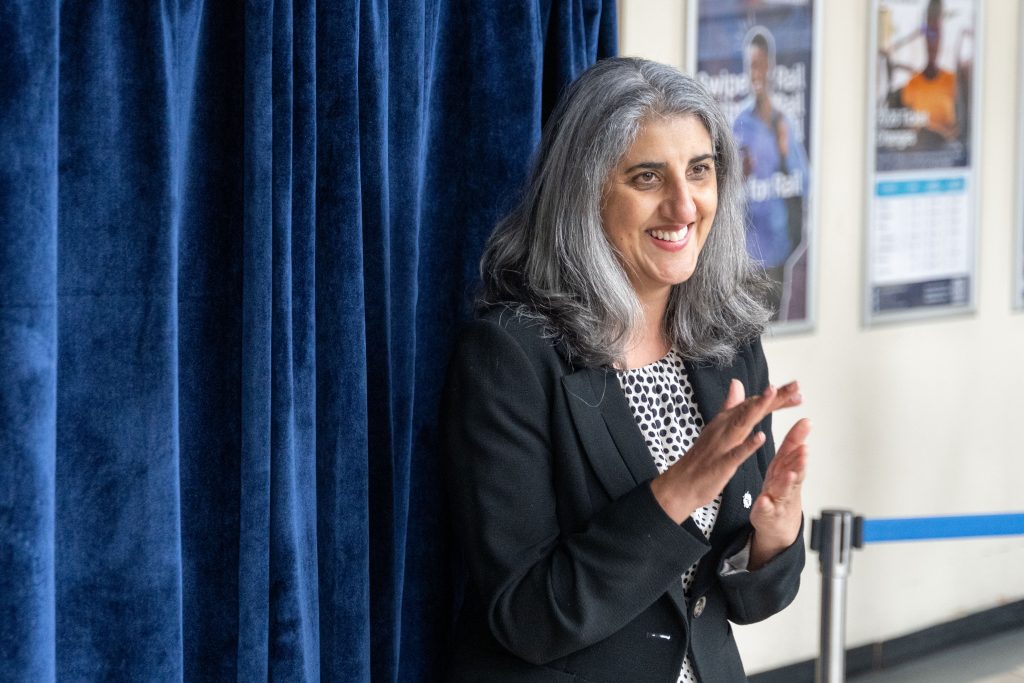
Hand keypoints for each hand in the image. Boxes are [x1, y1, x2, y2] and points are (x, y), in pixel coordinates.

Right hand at [650, 378, 801, 523]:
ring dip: (758, 408)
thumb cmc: (702, 457)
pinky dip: (747, 445)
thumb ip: (730, 406)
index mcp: (726, 421)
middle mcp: (724, 428)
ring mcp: (722, 445)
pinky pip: (736, 454)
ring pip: (742, 423)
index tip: (796, 388)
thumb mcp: (718, 428)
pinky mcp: (721, 463)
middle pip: (751, 408)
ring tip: (773, 394)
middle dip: (773, 396)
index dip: (775, 397)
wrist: (682, 483)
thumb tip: (737, 383)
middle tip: (795, 385)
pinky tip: (761, 437)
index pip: (753, 404)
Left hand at [749, 417, 810, 568]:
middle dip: (800, 462)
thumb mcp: (786, 465)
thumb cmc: (781, 490)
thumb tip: (806, 420)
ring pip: (784, 490)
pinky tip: (764, 501)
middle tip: (804, 451)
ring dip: (787, 482)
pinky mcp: (765, 514)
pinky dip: (765, 506)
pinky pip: (764, 510)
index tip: (806, 424)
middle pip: (794, 471)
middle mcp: (785, 484)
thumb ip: (793, 444)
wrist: (778, 524)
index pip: (793, 453)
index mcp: (785, 470)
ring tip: (790, 474)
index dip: (799, 438)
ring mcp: (777, 500)